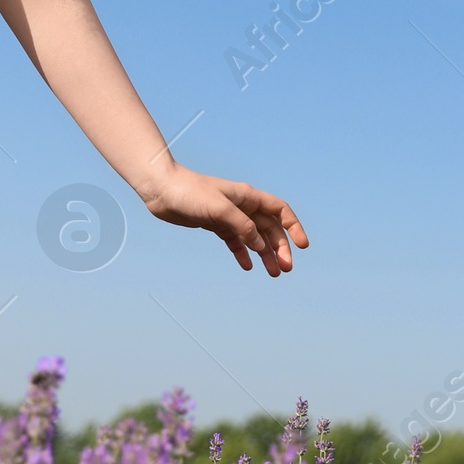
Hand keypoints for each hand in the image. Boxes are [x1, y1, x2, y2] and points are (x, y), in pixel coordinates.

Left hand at [139, 163, 307, 276]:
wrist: (161, 190)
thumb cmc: (190, 192)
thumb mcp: (220, 209)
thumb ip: (243, 226)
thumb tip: (262, 246)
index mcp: (248, 196)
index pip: (280, 210)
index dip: (294, 227)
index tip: (302, 246)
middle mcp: (242, 205)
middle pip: (269, 228)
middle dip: (280, 248)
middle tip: (285, 269)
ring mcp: (229, 215)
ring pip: (254, 237)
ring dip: (265, 254)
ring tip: (273, 273)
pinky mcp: (215, 224)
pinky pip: (235, 241)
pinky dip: (243, 253)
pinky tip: (247, 267)